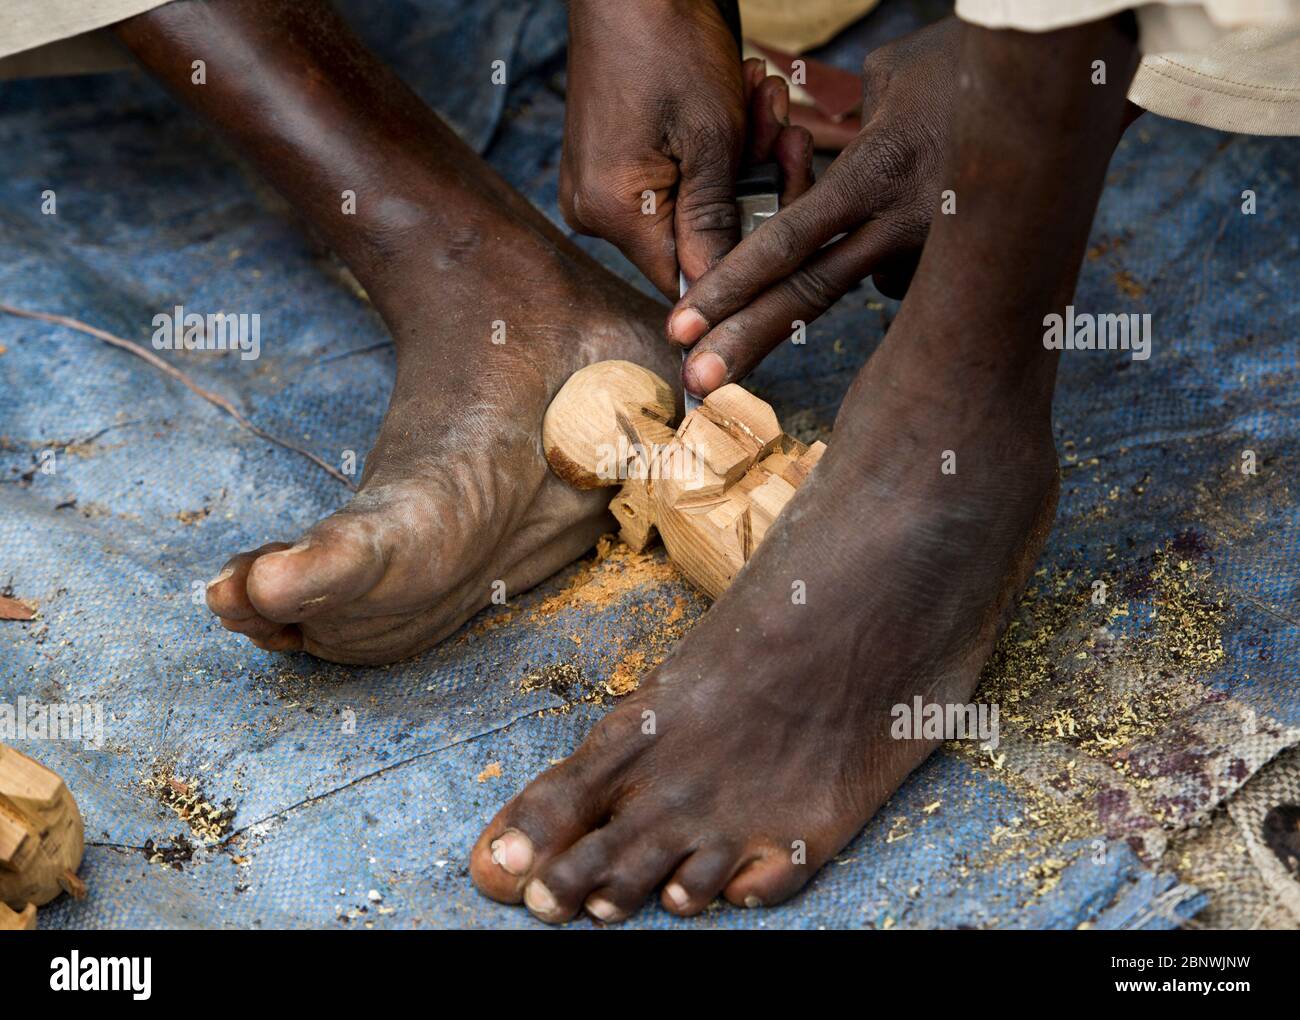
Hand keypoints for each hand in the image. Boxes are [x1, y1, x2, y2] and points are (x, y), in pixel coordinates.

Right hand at [561, 0, 811, 296]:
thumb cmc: (667, 41)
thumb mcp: (710, 138)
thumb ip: (716, 221)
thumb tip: (722, 290)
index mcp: (613, 212)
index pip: (686, 279)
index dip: (740, 261)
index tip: (785, 216)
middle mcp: (596, 209)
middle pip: (694, 237)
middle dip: (751, 187)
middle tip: (783, 130)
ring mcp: (602, 185)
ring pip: (694, 202)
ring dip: (742, 157)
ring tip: (763, 95)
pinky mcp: (614, 162)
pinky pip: (677, 176)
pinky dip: (716, 145)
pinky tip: (741, 96)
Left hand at [667, 18, 962, 393]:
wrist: (1072, 81)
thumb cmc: (971, 65)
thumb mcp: (892, 79)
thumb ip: (844, 134)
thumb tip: (817, 163)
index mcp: (876, 175)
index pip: (788, 244)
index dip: (730, 290)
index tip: (682, 329)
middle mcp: (904, 224)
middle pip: (809, 296)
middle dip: (748, 342)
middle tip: (699, 383)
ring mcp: (940, 252)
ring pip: (865, 289)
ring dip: (849, 277)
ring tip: (856, 253)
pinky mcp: (966, 266)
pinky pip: (911, 277)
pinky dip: (901, 256)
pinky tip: (931, 217)